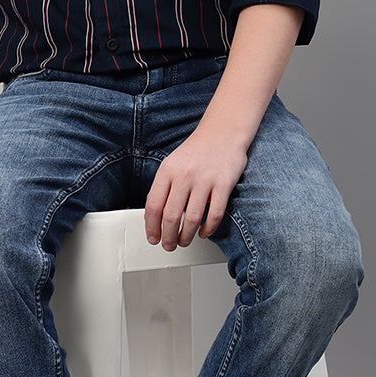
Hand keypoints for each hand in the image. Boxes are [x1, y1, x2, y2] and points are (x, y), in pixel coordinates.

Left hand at [144, 125, 246, 250]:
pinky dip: (208, 229)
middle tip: (168, 245)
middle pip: (171, 216)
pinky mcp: (224, 184)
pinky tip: (204, 232)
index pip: (153, 205)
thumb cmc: (197, 150)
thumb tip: (155, 217)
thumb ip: (164, 187)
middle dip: (168, 237)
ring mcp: (205, 180)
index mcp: (167, 170)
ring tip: (184, 241)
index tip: (153, 237)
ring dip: (186, 236)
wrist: (223, 131)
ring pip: (192, 219)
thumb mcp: (172, 163)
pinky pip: (215, 214)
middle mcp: (184, 175)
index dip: (151, 226)